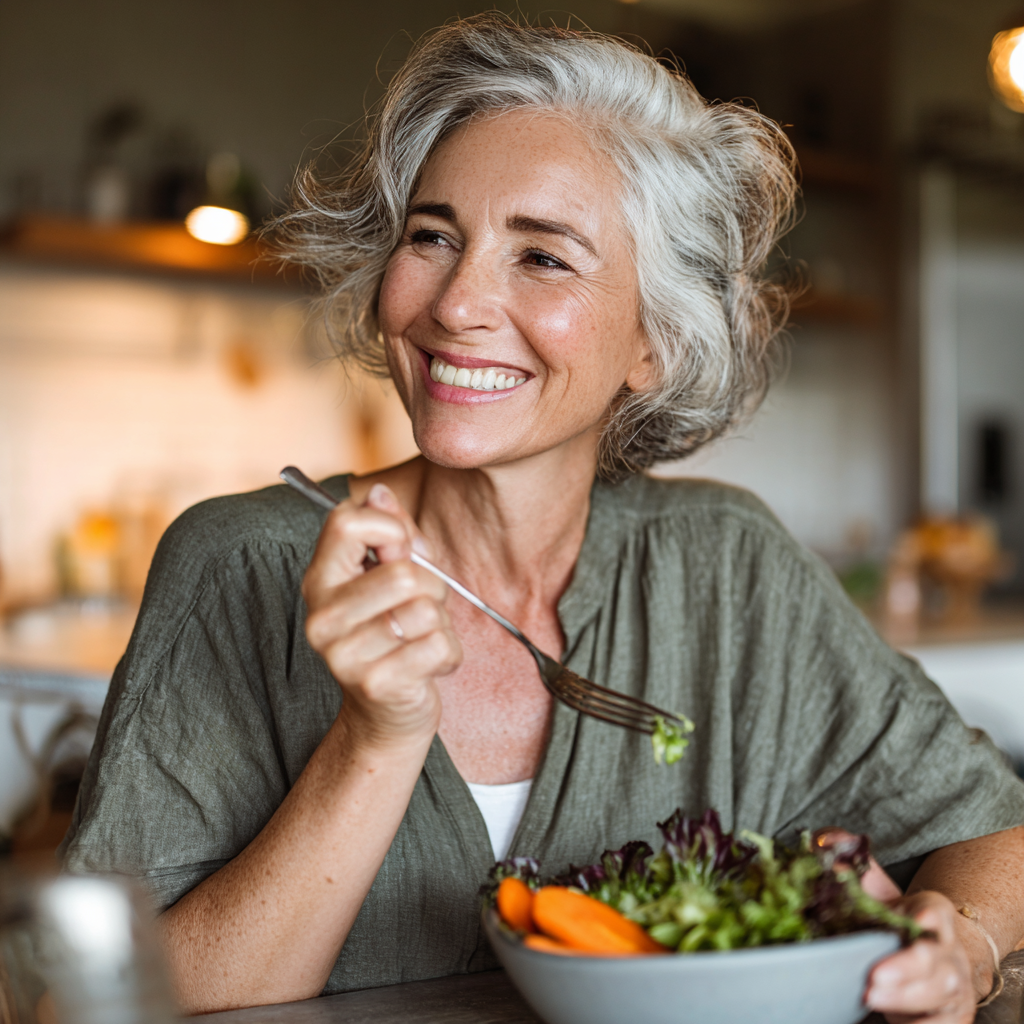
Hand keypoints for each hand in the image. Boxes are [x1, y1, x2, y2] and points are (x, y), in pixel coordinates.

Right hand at [303, 483, 461, 747]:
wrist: (385, 713)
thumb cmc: (392, 634)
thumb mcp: (389, 576)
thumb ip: (391, 534)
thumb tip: (380, 493)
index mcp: (321, 579)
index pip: (348, 522)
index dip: (392, 529)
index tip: (402, 552)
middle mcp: (322, 615)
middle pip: (403, 573)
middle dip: (431, 587)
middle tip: (421, 608)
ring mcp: (343, 653)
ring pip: (425, 609)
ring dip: (440, 624)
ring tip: (421, 637)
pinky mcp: (374, 683)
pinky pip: (438, 645)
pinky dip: (447, 654)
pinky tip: (427, 664)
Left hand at [815, 828, 978, 1022]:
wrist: (939, 959)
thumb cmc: (899, 922)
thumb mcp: (878, 890)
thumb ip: (852, 862)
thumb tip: (824, 841)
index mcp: (932, 913)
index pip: (935, 913)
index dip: (928, 916)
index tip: (917, 917)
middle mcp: (947, 951)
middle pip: (935, 960)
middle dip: (907, 968)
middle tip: (873, 976)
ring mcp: (952, 987)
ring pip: (938, 995)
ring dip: (905, 999)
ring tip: (871, 996)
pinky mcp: (948, 1018)